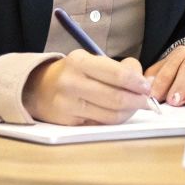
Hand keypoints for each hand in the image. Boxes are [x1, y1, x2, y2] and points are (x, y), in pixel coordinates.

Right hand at [23, 50, 152, 125]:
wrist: (37, 88)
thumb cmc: (72, 73)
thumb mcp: (90, 61)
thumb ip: (118, 68)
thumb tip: (146, 82)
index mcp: (79, 61)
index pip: (117, 74)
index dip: (137, 82)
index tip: (147, 86)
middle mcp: (71, 82)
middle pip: (116, 98)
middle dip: (137, 101)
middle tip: (146, 101)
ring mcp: (68, 105)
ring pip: (110, 115)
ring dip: (129, 112)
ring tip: (134, 106)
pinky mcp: (68, 122)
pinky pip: (100, 124)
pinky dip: (114, 120)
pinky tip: (119, 113)